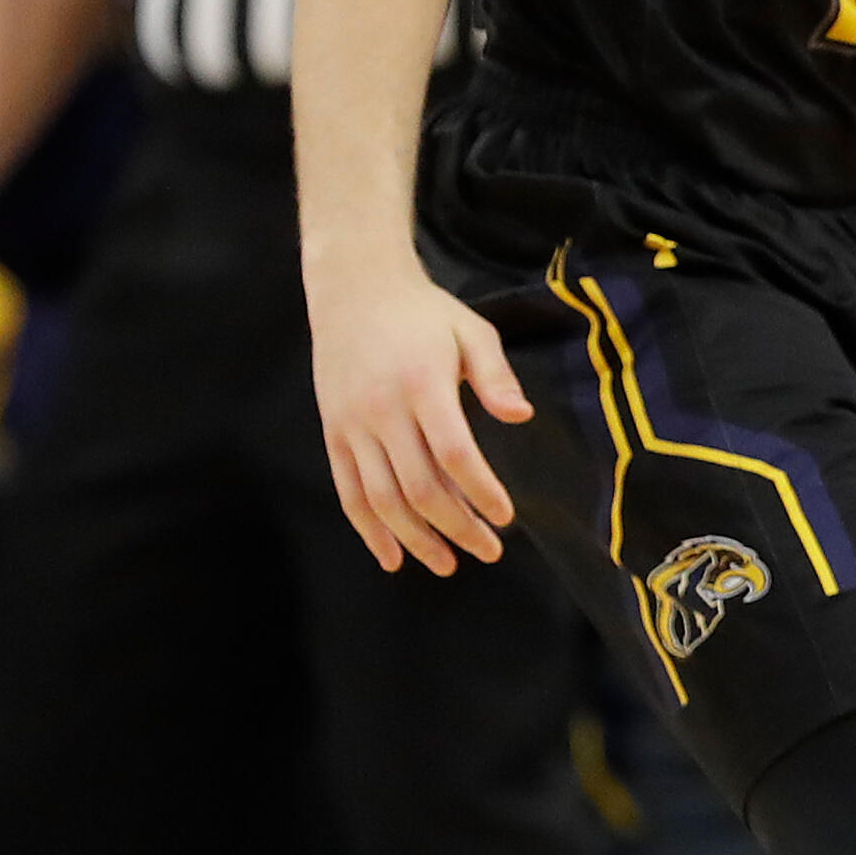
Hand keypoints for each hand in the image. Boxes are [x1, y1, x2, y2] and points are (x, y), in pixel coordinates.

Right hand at [310, 250, 530, 573]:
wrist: (354, 289)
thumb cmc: (423, 313)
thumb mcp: (471, 331)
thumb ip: (497, 376)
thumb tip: (522, 417)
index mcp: (422, 385)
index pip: (454, 455)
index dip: (480, 492)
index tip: (506, 517)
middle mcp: (382, 410)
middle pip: (418, 488)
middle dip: (456, 528)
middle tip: (488, 551)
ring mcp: (352, 424)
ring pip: (381, 499)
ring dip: (415, 539)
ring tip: (447, 564)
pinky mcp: (333, 432)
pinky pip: (348, 491)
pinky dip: (368, 530)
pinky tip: (392, 557)